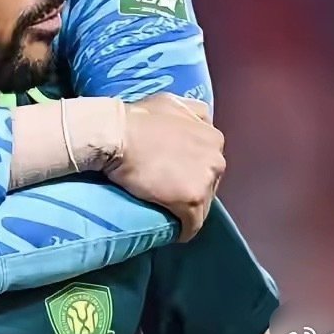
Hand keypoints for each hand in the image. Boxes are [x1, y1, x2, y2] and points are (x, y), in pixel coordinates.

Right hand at [103, 93, 224, 241]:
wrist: (117, 134)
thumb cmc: (138, 117)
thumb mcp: (171, 102)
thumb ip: (191, 113)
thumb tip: (195, 123)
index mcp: (213, 136)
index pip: (208, 162)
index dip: (190, 170)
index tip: (173, 174)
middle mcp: (216, 158)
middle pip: (208, 184)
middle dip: (191, 189)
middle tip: (166, 191)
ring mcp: (206, 180)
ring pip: (202, 206)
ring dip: (186, 210)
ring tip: (166, 211)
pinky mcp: (192, 201)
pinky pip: (191, 225)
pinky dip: (182, 230)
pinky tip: (172, 231)